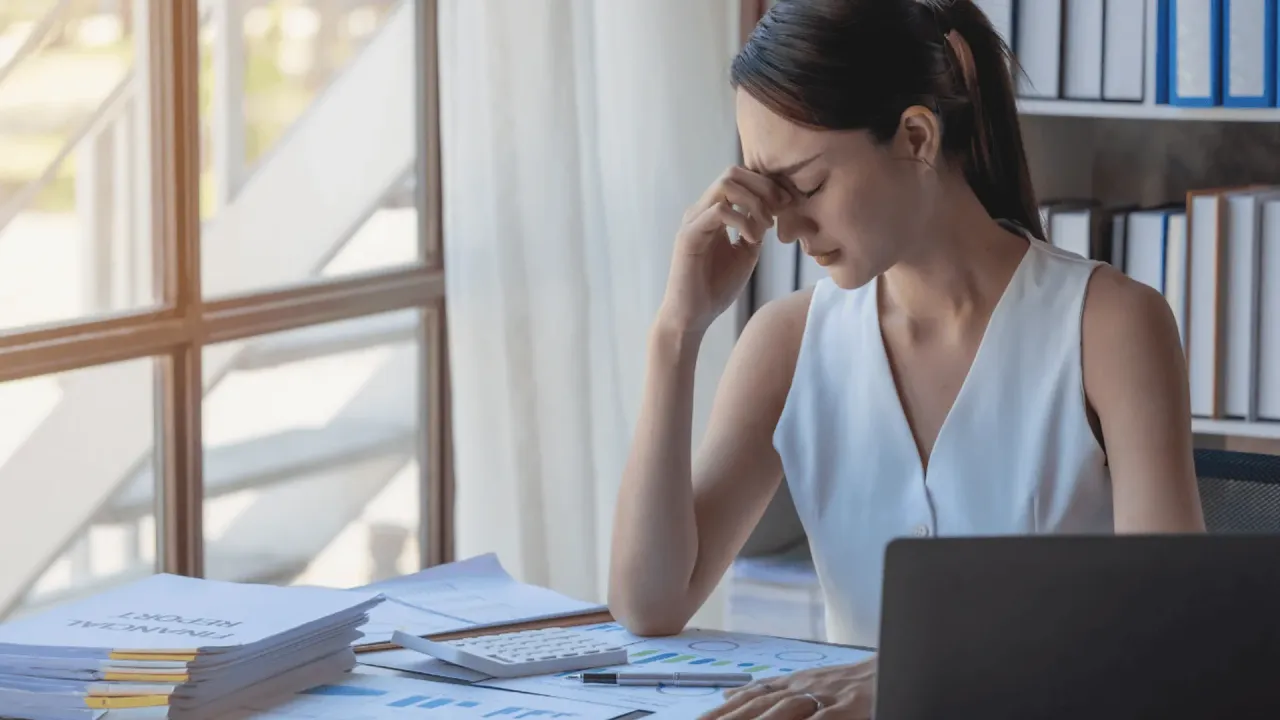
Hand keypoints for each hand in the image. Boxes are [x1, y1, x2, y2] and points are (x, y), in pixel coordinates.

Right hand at [658, 167, 792, 335]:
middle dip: (763, 187)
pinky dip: (743, 220)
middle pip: (732, 173)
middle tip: (779, 209)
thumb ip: (755, 228)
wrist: (693, 315)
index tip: (787, 203)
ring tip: (765, 226)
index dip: (767, 185)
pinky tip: (753, 239)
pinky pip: (719, 211)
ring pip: (725, 185)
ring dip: (754, 202)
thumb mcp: (746, 252)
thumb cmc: (716, 287)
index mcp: (713, 212)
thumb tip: (772, 210)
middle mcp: (701, 211)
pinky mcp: (689, 236)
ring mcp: (694, 221)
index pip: (739, 178)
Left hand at [696, 657, 876, 719]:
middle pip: (759, 706)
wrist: (902, 660)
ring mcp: (828, 697)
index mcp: (795, 681)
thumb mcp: (811, 681)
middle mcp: (806, 686)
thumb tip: (730, 691)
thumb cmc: (857, 682)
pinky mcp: (850, 708)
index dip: (722, 711)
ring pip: (783, 712)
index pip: (751, 697)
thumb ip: (773, 688)